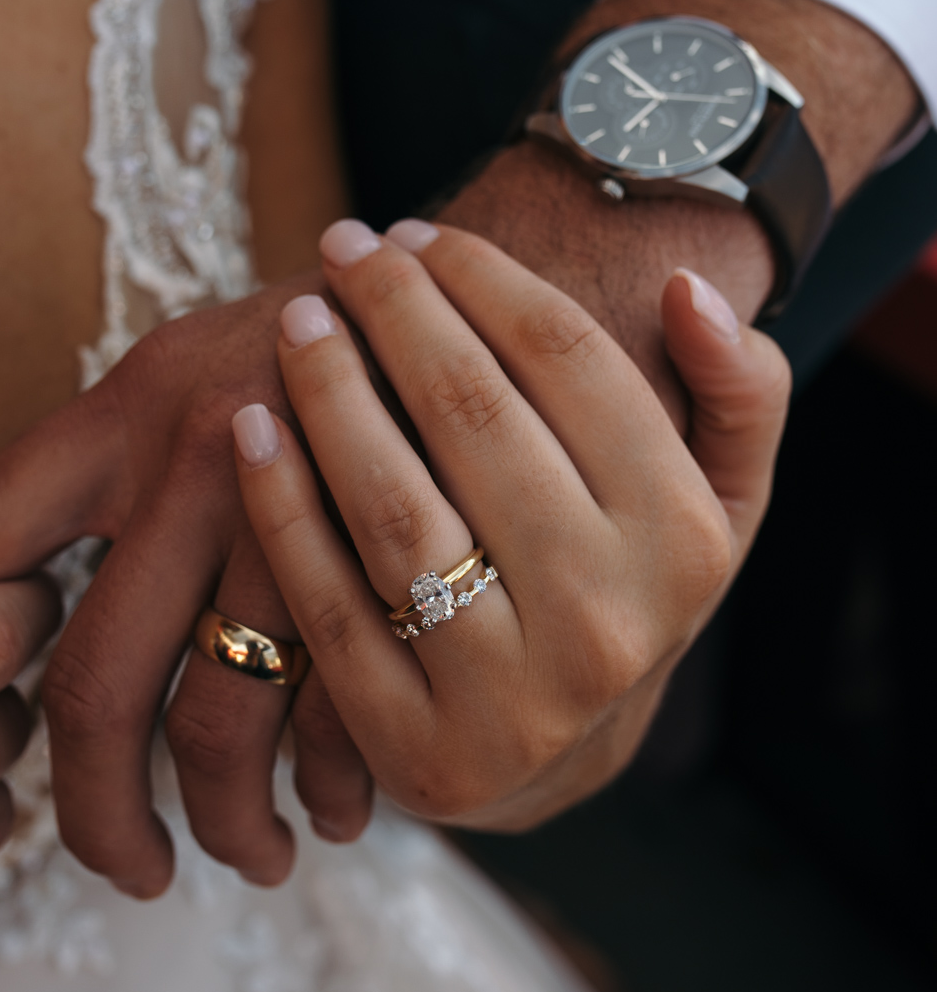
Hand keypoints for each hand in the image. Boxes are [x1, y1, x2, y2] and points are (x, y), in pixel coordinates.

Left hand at [0, 278, 373, 895]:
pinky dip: (337, 786)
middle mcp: (199, 457)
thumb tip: (28, 608)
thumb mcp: (197, 360)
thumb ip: (113, 462)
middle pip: (95, 686)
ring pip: (219, 725)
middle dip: (97, 813)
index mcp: (131, 403)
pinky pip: (339, 715)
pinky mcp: (394, 558)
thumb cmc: (324, 344)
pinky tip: (342, 806)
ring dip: (230, 823)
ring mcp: (301, 514)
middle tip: (128, 867)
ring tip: (252, 854)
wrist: (478, 299)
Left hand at [231, 221, 790, 828]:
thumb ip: (740, 395)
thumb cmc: (627, 593)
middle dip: (395, 311)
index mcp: (684, 543)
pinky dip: (280, 507)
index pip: (571, 363)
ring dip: (328, 392)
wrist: (565, 758)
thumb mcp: (719, 503)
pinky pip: (328, 605)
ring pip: (393, 507)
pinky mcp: (415, 750)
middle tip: (344, 249)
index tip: (419, 233)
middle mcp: (606, 622)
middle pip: (473, 418)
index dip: (483, 278)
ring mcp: (509, 700)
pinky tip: (251, 427)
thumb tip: (689, 290)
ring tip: (296, 321)